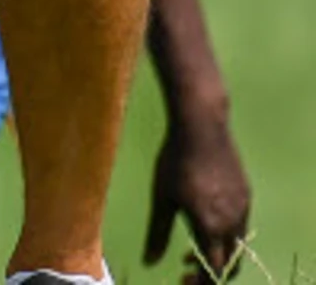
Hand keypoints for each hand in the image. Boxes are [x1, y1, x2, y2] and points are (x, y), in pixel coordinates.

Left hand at [145, 113, 252, 281]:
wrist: (203, 129)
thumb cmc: (175, 162)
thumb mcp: (162, 199)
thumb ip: (157, 233)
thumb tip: (149, 262)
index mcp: (211, 227)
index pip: (214, 270)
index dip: (200, 281)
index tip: (183, 278)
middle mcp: (234, 222)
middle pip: (231, 263)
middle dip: (210, 272)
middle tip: (187, 268)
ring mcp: (244, 208)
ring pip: (238, 245)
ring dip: (219, 254)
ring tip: (192, 247)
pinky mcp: (247, 195)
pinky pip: (241, 225)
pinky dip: (226, 235)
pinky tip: (206, 222)